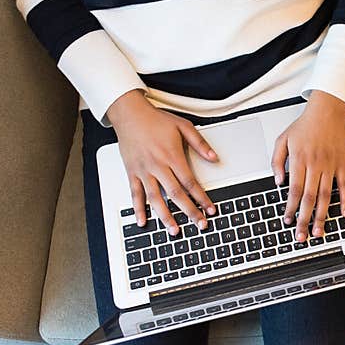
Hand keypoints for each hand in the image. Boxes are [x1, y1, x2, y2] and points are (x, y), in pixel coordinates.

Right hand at [107, 89, 217, 234]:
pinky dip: (138, 209)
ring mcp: (143, 171)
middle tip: (199, 224)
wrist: (129, 114)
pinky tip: (143, 221)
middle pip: (176, 194)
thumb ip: (200, 144)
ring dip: (165, 216)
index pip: (190, 182)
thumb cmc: (155, 120)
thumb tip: (214, 158)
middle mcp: (157, 166)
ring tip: (174, 230)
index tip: (210, 209)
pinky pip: (135, 193)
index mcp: (172, 156)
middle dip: (189, 211)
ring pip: (155, 198)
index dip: (201, 198)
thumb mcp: (183, 126)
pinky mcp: (132, 172)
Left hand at [271, 91, 344, 242]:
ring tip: (318, 230)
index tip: (288, 220)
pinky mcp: (342, 164)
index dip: (290, 208)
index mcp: (300, 160)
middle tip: (302, 235)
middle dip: (304, 219)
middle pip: (309, 198)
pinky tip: (343, 214)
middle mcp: (316, 165)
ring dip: (322, 215)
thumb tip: (278, 182)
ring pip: (326, 196)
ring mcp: (330, 166)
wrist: (327, 111)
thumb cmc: (304, 125)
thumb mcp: (282, 140)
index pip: (294, 190)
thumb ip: (277, 161)